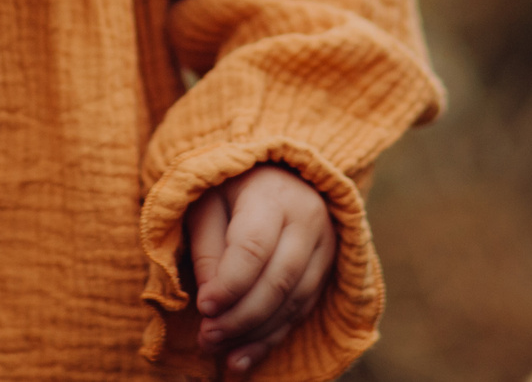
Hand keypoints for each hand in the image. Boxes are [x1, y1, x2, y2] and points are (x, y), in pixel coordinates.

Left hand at [186, 163, 334, 375]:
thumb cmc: (231, 187)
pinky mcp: (328, 268)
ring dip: (255, 334)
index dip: (229, 283)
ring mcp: (325, 245)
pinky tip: (243, 358)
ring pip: (294, 301)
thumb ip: (207, 249)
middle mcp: (308, 219)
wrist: (279, 172)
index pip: (254, 247)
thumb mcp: (207, 203)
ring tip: (220, 352)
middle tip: (207, 337)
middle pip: (279, 280)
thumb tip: (209, 303)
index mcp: (273, 195)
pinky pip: (302, 310)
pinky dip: (272, 337)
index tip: (203, 308)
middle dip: (241, 316)